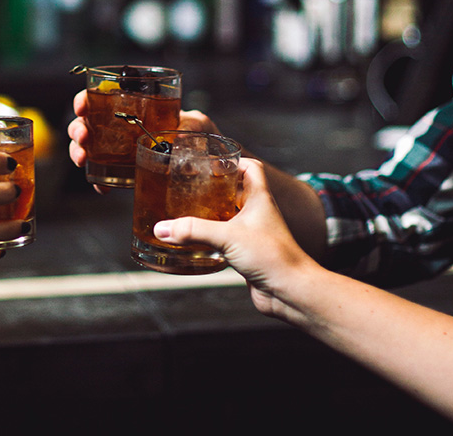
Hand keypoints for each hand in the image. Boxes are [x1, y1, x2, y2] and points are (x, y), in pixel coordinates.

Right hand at [67, 89, 219, 191]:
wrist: (208, 161)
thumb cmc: (200, 133)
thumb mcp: (196, 123)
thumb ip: (190, 125)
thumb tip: (179, 143)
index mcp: (133, 107)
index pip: (101, 98)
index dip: (85, 100)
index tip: (82, 106)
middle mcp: (120, 127)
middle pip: (87, 122)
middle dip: (77, 128)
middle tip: (83, 137)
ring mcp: (119, 150)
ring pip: (87, 147)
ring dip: (78, 151)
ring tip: (82, 159)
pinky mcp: (124, 172)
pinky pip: (104, 175)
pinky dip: (98, 180)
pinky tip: (101, 187)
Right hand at [153, 157, 319, 317]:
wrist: (290, 290)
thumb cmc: (274, 257)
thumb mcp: (228, 237)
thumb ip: (192, 231)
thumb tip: (163, 228)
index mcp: (259, 198)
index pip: (250, 167)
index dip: (232, 161)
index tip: (209, 161)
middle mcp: (257, 213)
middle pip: (235, 190)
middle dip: (214, 187)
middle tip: (191, 186)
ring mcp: (253, 233)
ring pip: (230, 216)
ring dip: (211, 213)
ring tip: (187, 211)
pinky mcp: (246, 252)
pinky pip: (226, 239)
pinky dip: (211, 237)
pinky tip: (194, 242)